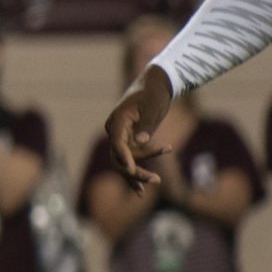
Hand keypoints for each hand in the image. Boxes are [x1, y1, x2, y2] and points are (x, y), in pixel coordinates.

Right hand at [102, 65, 172, 189]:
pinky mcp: (127, 140)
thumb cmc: (154, 94)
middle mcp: (114, 129)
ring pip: (123, 161)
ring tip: (157, 181)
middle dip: (134, 171)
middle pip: (118, 156)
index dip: (124, 158)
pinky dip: (136, 170)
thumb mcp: (154, 108)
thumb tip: (140, 142)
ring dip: (138, 173)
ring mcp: (119, 136)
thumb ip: (147, 125)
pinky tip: (145, 185)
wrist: (154, 86)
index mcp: (118, 120)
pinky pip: (129, 158)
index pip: (117, 143)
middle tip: (156, 180)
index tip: (132, 171)